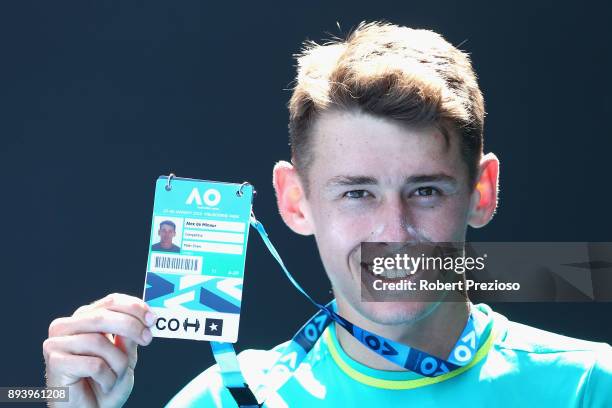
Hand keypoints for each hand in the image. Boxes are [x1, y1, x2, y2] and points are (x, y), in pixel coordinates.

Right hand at [43, 293, 155, 407]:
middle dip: (131, 326)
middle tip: (147, 338)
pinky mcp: (54, 362)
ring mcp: (56, 343)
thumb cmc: (105, 385)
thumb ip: (130, 336)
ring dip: (118, 363)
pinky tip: (105, 385)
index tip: (152, 318)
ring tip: (117, 377)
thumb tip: (144, 316)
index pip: (110, 301)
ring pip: (99, 342)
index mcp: (84, 319)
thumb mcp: (125, 356)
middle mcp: (67, 326)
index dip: (134, 307)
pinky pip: (93, 364)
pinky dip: (107, 377)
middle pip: (103, 316)